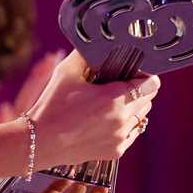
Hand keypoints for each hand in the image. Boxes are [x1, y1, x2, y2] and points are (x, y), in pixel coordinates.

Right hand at [21, 51, 159, 167]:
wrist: (41, 142)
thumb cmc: (52, 106)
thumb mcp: (66, 72)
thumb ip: (85, 54)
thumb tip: (96, 42)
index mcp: (113, 98)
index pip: (151, 84)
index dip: (145, 75)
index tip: (134, 72)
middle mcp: (121, 120)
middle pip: (148, 100)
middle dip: (138, 90)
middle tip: (120, 86)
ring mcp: (120, 138)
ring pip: (141, 117)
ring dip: (133, 108)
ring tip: (112, 103)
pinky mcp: (115, 151)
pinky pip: (132, 134)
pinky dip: (125, 126)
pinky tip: (108, 120)